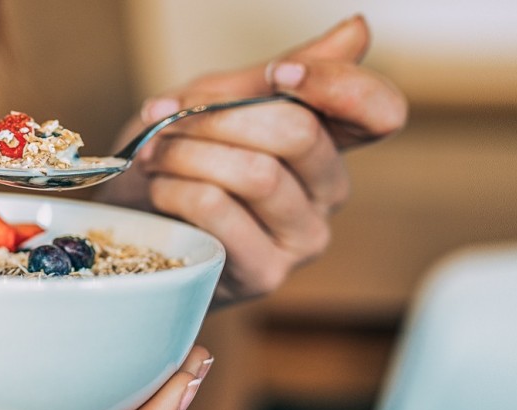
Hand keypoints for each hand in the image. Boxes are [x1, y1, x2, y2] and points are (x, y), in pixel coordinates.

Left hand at [98, 15, 406, 305]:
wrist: (134, 226)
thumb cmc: (182, 161)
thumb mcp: (222, 101)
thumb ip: (281, 72)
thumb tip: (358, 29)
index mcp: (330, 143)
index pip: (381, 111)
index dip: (337, 85)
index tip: (279, 74)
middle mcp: (329, 192)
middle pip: (299, 133)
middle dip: (219, 115)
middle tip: (168, 117)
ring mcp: (303, 238)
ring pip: (255, 172)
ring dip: (187, 152)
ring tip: (154, 153)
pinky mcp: (265, 273)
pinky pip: (219, 208)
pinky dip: (176, 187)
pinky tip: (159, 189)